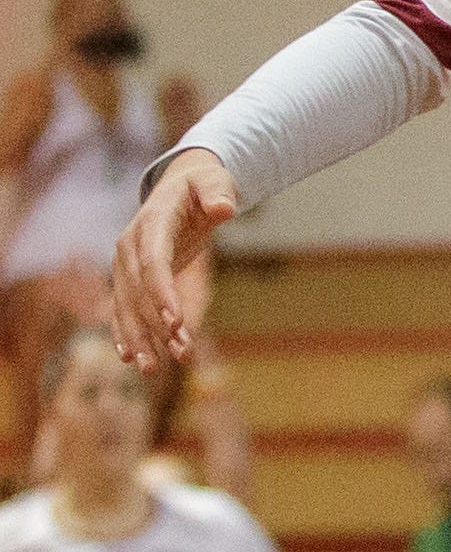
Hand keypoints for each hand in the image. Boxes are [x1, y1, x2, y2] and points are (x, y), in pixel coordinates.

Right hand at [110, 150, 235, 372]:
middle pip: (137, 292)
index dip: (162, 292)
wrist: (180, 185)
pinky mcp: (129, 277)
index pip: (153, 263)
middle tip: (177, 353)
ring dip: (141, 337)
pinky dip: (126, 332)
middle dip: (154, 324)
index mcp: (150, 223)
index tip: (177, 321)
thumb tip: (225, 208)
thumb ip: (218, 192)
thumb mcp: (214, 181)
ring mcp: (125, 263)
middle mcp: (130, 246)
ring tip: (153, 370)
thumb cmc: (202, 185)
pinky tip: (131, 358)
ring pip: (128, 306)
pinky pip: (124, 308)